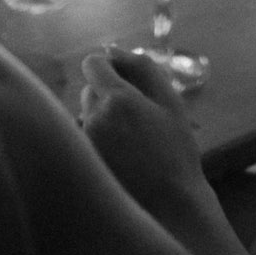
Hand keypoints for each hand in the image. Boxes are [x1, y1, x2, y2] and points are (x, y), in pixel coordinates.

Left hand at [79, 45, 209, 223]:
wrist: (169, 206)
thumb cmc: (175, 152)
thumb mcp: (170, 103)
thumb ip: (142, 68)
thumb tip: (112, 48)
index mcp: (118, 99)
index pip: (93, 63)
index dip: (108, 67)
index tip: (125, 81)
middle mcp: (93, 118)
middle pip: (89, 90)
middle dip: (108, 96)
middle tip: (137, 119)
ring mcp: (83, 144)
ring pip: (85, 115)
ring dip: (101, 120)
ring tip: (129, 143)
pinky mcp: (80, 164)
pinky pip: (82, 140)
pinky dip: (95, 142)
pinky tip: (118, 159)